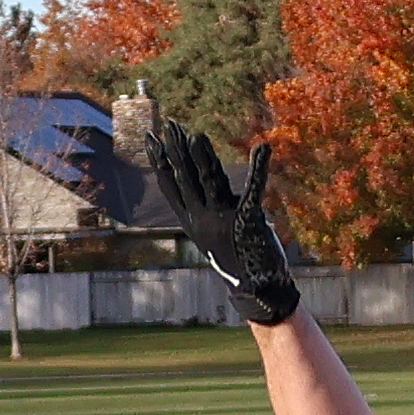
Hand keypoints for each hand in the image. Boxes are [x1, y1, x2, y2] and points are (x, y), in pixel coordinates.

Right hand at [145, 121, 302, 326]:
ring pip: (209, 182)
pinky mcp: (248, 221)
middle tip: (169, 124)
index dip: (160, 161)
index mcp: (191, 222)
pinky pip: (253, 189)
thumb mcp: (214, 233)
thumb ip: (209, 209)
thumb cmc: (237, 259)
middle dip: (176, 149)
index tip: (151, 139)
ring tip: (197, 134)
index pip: (170, 185)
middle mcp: (202, 220)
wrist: (256, 290)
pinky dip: (259, 168)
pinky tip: (262, 148)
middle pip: (185, 178)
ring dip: (203, 157)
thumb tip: (207, 184)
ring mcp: (223, 221)